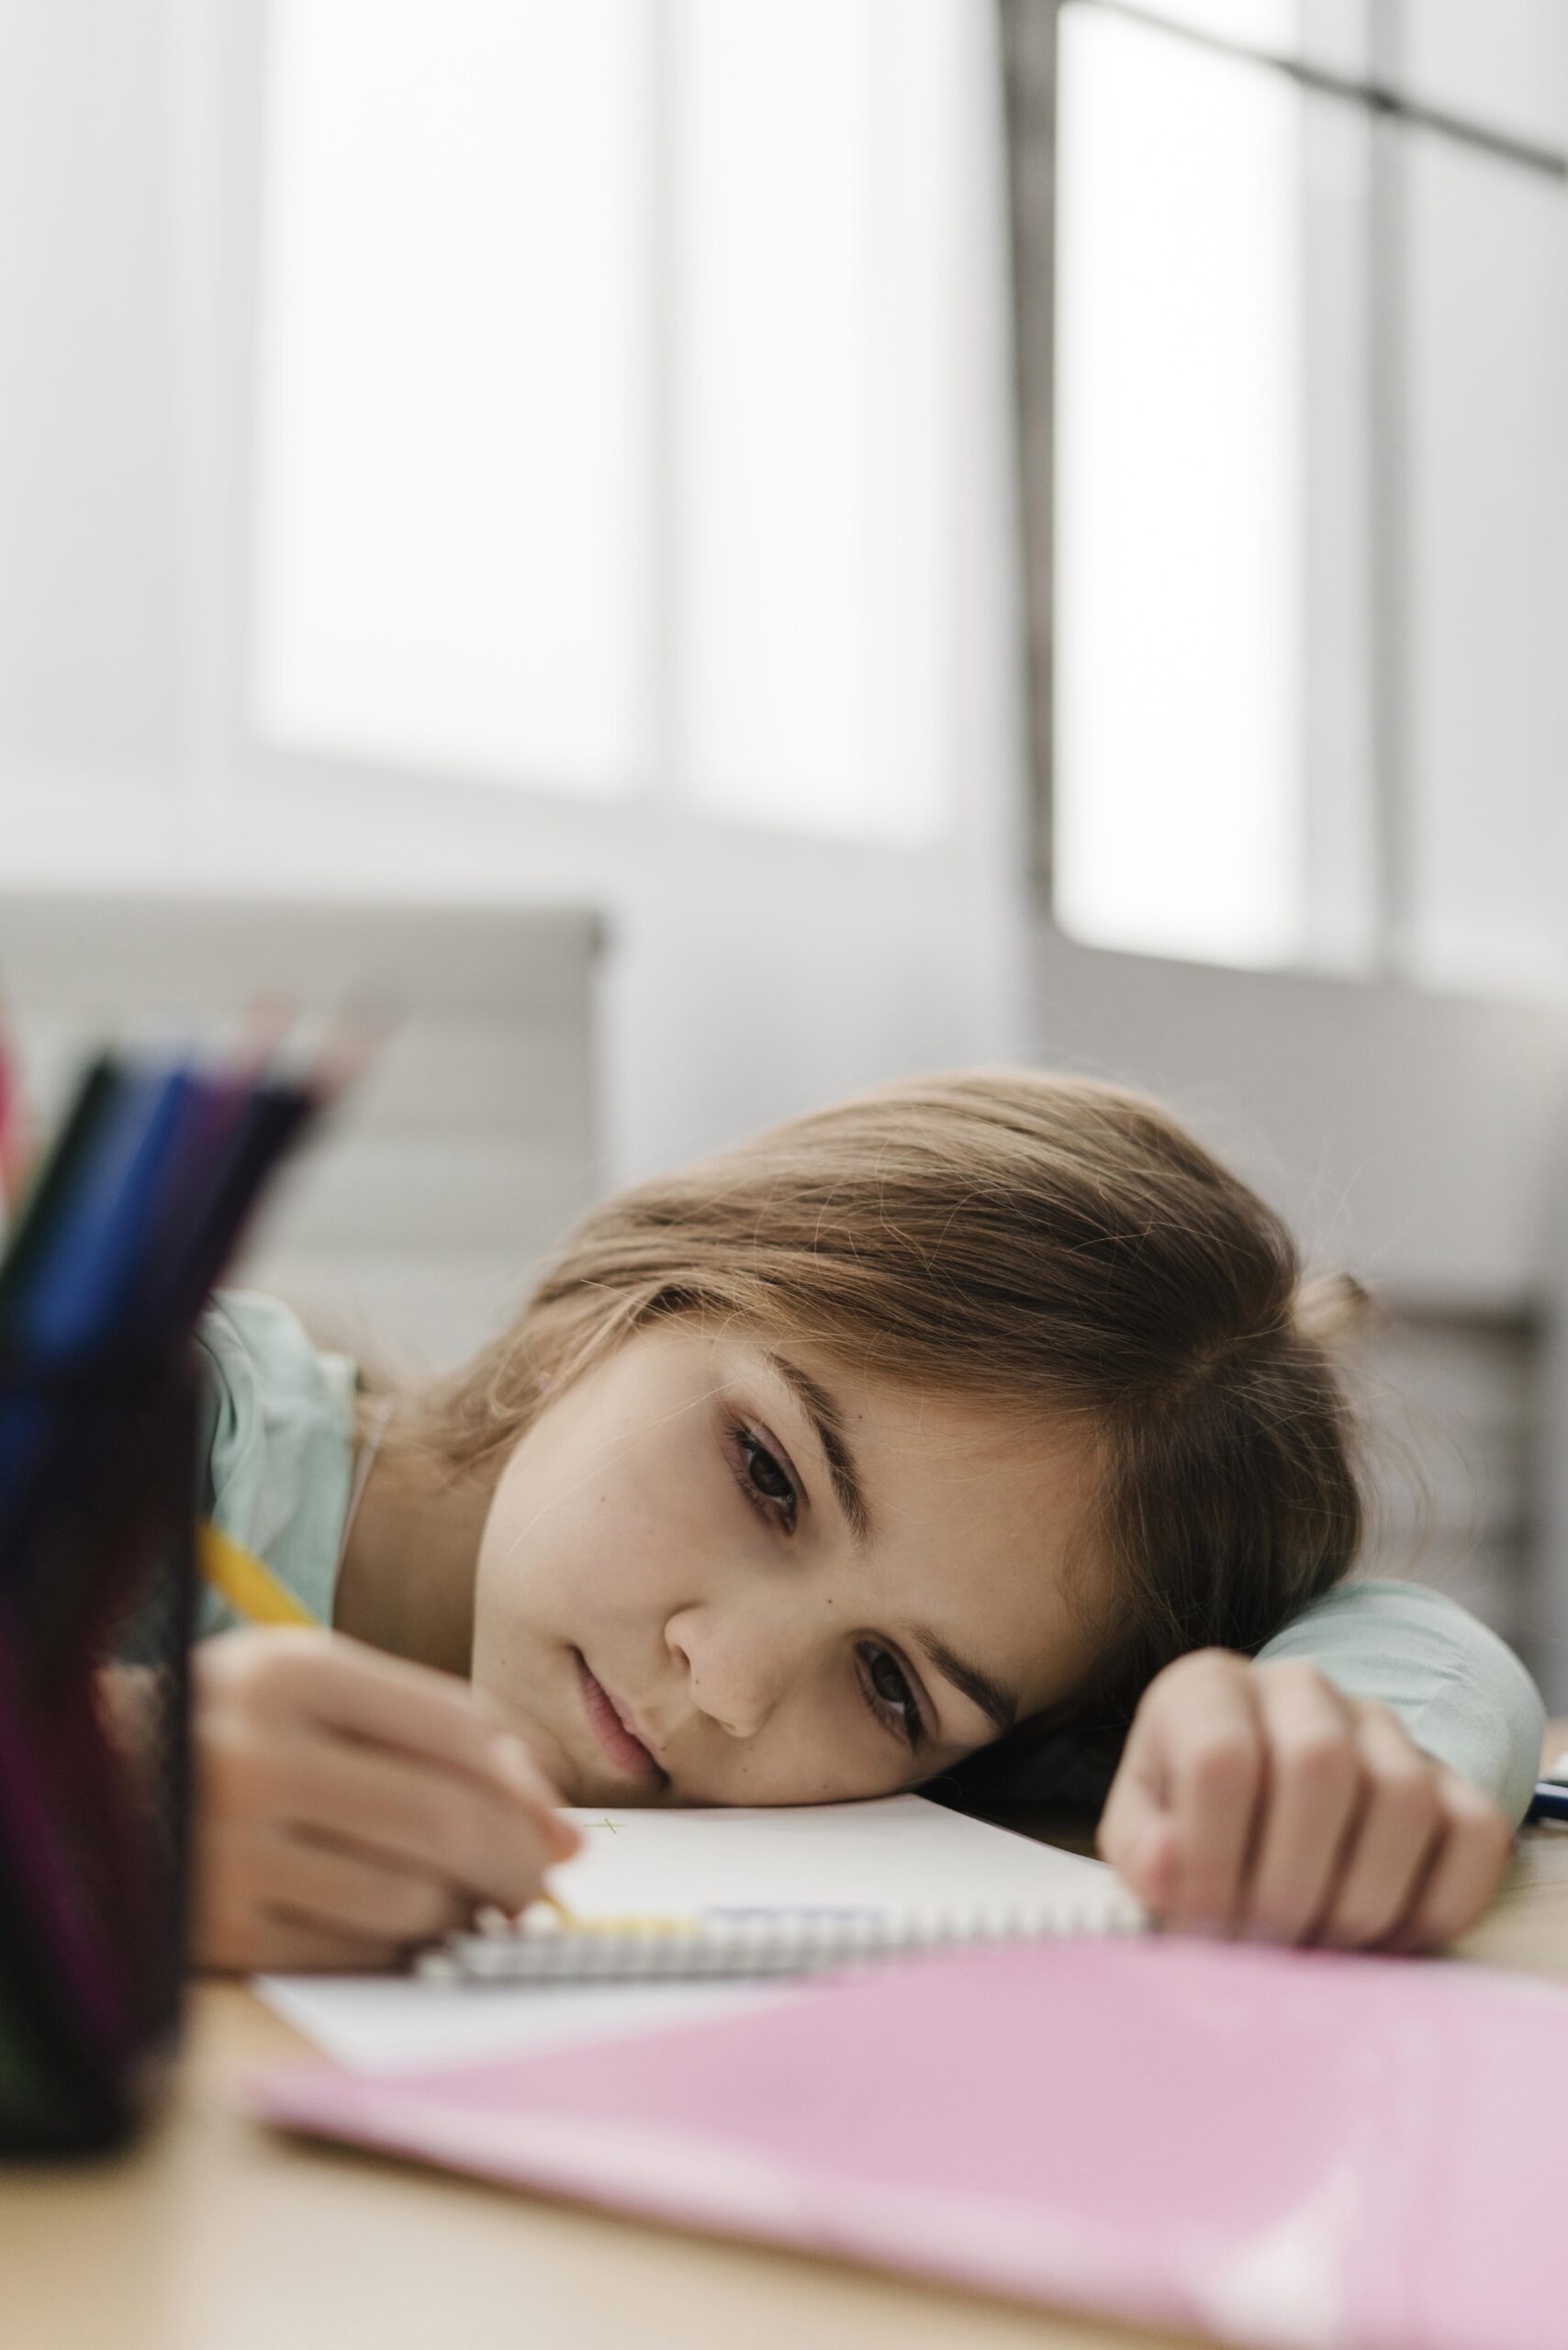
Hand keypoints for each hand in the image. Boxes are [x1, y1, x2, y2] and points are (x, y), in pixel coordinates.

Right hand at [193, 1627, 579, 1971]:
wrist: (88, 1784)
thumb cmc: (235, 1727)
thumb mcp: (316, 1685)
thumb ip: (429, 1727)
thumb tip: (556, 1822)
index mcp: (290, 1673)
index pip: (457, 1733)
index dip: (528, 1788)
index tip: (558, 1826)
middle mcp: (254, 1755)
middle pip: (445, 1823)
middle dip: (518, 1863)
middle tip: (537, 1882)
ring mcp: (228, 1851)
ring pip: (410, 1901)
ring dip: (461, 1912)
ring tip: (460, 1899)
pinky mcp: (216, 1934)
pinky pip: (355, 1954)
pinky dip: (400, 1948)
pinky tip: (400, 1928)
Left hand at [1098, 1650, 1512, 1950]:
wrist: (1256, 1799)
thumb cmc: (1186, 1817)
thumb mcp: (1141, 1829)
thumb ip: (1144, 1852)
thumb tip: (1171, 1872)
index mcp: (1209, 1689)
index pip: (1221, 1756)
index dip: (1212, 1859)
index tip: (1203, 1932)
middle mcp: (1300, 1690)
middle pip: (1319, 1765)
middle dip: (1291, 1883)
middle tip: (1267, 1950)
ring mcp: (1383, 1729)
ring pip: (1403, 1798)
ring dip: (1361, 1900)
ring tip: (1318, 1950)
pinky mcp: (1448, 1779)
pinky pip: (1476, 1834)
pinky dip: (1438, 1905)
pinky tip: (1384, 1944)